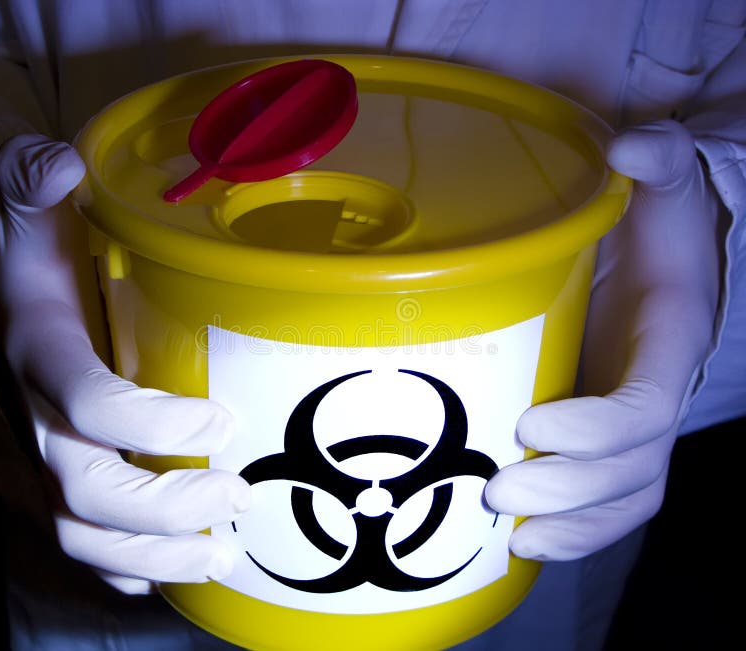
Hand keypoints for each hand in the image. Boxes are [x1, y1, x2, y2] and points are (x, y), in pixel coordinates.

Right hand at [0, 134, 250, 592]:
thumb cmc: (22, 259)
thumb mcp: (25, 210)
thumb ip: (35, 183)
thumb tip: (62, 164)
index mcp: (40, 352)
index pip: (89, 404)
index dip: (155, 426)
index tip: (221, 424)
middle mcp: (34, 417)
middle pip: (89, 490)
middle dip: (167, 509)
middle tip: (237, 497)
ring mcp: (35, 458)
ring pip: (81, 533)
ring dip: (154, 556)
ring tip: (222, 556)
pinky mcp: (45, 479)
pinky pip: (76, 543)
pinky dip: (122, 568)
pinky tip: (168, 573)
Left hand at [485, 120, 719, 560]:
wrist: (658, 249)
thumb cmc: (656, 222)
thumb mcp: (663, 185)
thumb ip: (659, 162)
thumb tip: (629, 145)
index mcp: (671, 341)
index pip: (647, 406)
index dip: (596, 429)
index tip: (532, 425)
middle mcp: (658, 390)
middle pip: (633, 469)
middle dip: (570, 491)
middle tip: (497, 494)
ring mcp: (632, 418)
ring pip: (624, 496)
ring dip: (571, 526)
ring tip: (509, 538)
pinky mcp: (603, 428)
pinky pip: (604, 495)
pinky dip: (572, 525)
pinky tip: (522, 541)